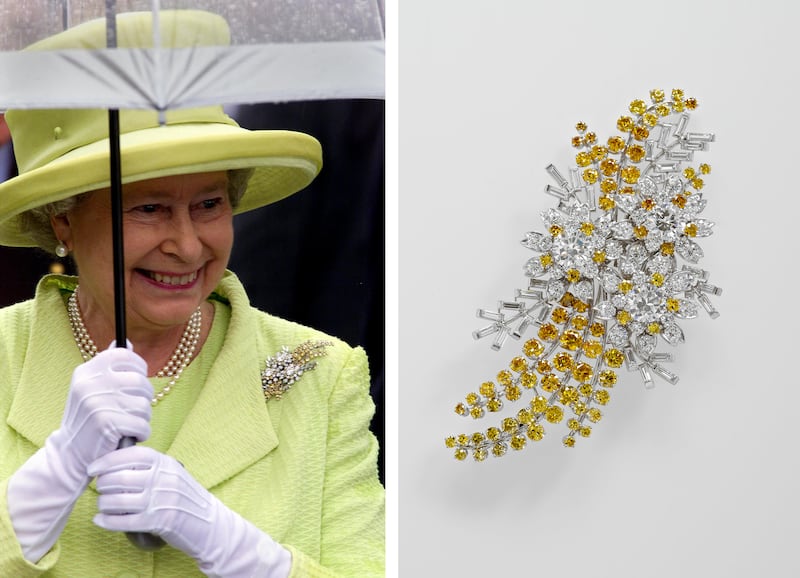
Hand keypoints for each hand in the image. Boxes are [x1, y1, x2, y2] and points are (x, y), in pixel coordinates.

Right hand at [52, 345, 152, 484]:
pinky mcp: (106, 424)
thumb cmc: (89, 418)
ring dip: (142, 418)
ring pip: (144, 404)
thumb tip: (127, 343)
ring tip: (127, 424)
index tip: (137, 380)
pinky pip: (142, 424)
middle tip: (132, 410)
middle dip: (144, 398)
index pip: (124, 355)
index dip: (138, 367)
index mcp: (87, 371)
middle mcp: (90, 384)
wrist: (70, 454)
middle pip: (140, 381)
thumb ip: (109, 367)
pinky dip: (141, 433)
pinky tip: (128, 436)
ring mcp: (97, 403)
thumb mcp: (92, 388)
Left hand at [89, 446, 290, 577]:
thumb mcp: (172, 474)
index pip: (131, 455)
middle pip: (119, 478)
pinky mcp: (158, 522)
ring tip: (102, 505)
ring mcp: (160, 500)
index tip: (93, 468)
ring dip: (103, 504)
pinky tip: (101, 520)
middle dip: (103, 484)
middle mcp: (163, 479)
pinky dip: (108, 521)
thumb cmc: (185, 498)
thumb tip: (116, 462)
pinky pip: (123, 521)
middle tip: (99, 488)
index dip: (107, 460)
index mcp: (165, 463)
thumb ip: (150, 467)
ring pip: (118, 500)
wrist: (210, 523)